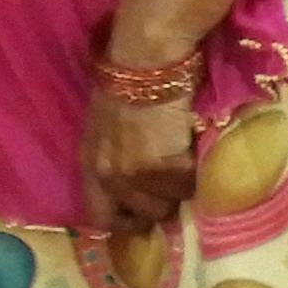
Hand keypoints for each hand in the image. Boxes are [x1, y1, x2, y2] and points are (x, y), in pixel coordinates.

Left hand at [81, 77, 202, 246]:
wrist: (145, 63)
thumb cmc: (128, 87)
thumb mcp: (107, 130)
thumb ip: (116, 159)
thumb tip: (139, 187)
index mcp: (89, 165)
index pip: (99, 217)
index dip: (124, 223)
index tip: (143, 220)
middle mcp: (107, 176)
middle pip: (141, 217)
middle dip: (161, 206)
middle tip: (174, 187)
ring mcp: (134, 174)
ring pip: (169, 205)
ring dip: (181, 191)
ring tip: (186, 165)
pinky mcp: (163, 167)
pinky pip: (190, 187)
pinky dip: (198, 175)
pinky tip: (194, 151)